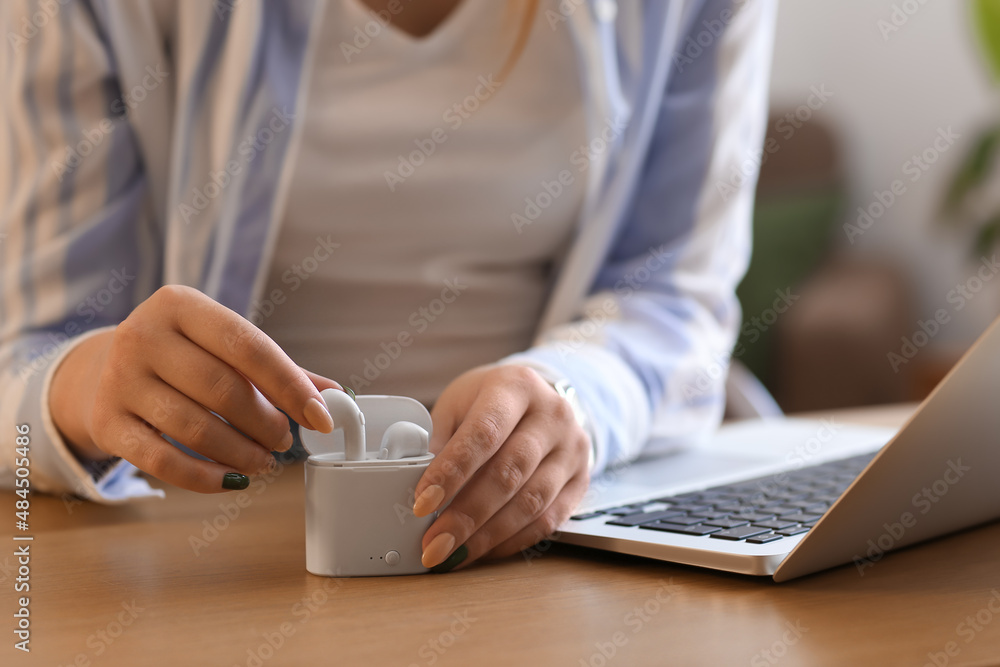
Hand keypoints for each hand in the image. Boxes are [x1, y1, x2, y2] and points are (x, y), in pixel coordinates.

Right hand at [50, 285, 340, 492]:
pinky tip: (231, 479)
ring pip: (195, 429)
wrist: (101, 371)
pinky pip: (162, 461)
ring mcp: (119, 380)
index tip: (321, 417)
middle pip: (223, 390)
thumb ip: (281, 370)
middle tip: (284, 440)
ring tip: (262, 460)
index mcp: (180, 305)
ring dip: (241, 453)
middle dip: (266, 423)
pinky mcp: (106, 423)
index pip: (248, 346)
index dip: (290, 386)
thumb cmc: (183, 357)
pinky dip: (205, 477)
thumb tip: (337, 397)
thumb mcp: (225, 347)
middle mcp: (143, 335)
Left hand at [414, 364, 590, 569]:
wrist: (538, 399)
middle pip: (508, 473)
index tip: (421, 503)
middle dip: (466, 515)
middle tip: (433, 542)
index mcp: (515, 387)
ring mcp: (572, 448)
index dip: (451, 472)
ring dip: (487, 535)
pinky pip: (548, 520)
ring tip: (452, 553)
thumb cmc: (489, 402)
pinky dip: (512, 541)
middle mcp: (552, 414)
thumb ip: (438, 441)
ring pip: (531, 502)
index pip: (484, 433)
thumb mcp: (458, 406)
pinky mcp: (582, 479)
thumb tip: (412, 486)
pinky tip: (483, 549)